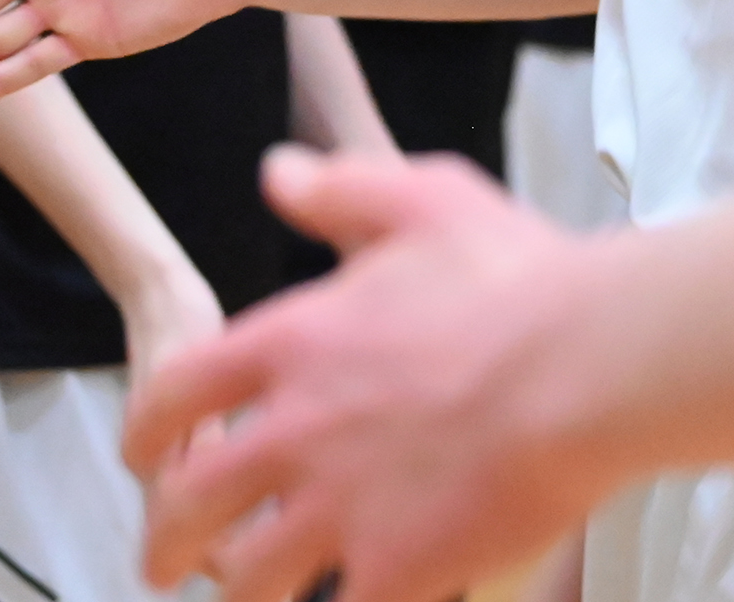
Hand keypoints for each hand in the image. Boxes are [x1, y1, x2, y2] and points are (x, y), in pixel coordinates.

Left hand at [127, 148, 610, 601]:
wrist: (591, 364)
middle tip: (163, 564)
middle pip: (190, 504)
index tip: (142, 454)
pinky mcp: (395, 570)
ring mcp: (340, 507)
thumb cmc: (520, 280)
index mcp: (294, 341)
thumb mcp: (424, 198)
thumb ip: (341, 191)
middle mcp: (296, 429)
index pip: (178, 391)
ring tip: (246, 600)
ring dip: (241, 593)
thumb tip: (278, 173)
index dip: (147, 430)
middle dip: (166, 542)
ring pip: (249, 578)